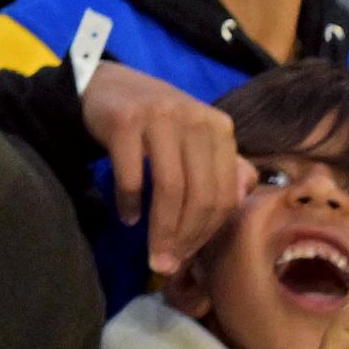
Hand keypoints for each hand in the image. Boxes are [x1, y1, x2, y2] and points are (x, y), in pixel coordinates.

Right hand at [82, 64, 247, 288]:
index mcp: (218, 127)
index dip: (208, 232)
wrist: (108, 85)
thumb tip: (239, 199)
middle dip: (185, 238)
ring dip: (160, 230)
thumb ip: (223, 167)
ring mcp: (159, 117)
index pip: (224, 193)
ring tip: (152, 254)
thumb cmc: (158, 120)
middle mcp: (194, 118)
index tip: (190, 256)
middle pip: (199, 194)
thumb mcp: (197, 138)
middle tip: (167, 263)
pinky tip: (128, 216)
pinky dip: (130, 203)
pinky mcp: (125, 121)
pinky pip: (132, 175)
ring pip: (169, 188)